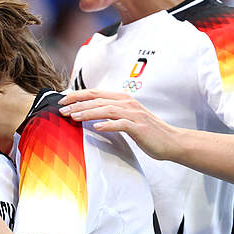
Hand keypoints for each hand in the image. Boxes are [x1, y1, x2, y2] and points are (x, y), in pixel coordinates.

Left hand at [59, 89, 180, 159]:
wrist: (171, 141)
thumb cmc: (147, 131)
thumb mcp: (127, 117)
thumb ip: (111, 113)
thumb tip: (89, 113)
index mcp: (122, 99)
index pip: (95, 93)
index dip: (78, 95)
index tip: (62, 101)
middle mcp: (127, 103)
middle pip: (97, 99)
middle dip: (77, 104)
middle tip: (62, 110)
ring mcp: (133, 114)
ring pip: (106, 109)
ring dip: (88, 112)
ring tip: (74, 117)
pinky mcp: (138, 127)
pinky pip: (121, 124)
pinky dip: (108, 124)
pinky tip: (96, 127)